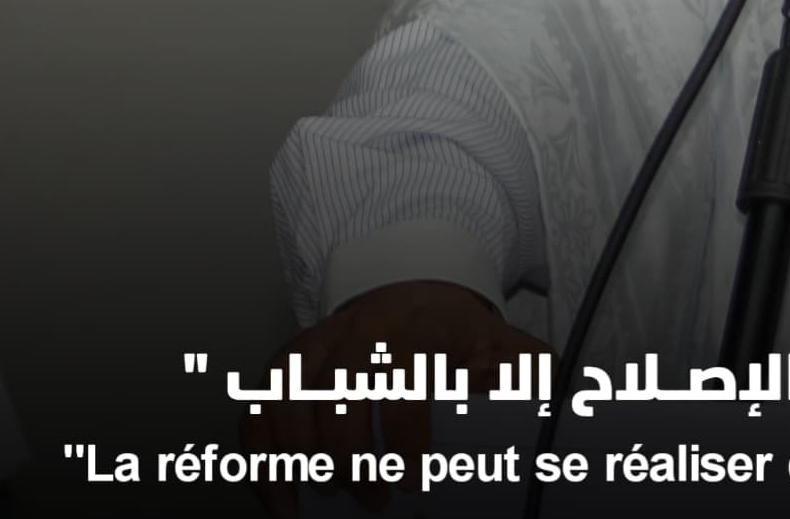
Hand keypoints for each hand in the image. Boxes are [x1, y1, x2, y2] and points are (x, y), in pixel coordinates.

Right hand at [240, 281, 546, 515]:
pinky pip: (259, 406)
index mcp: (421, 330)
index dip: (404, 433)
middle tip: (373, 496)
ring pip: (289, 397)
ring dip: (299, 457)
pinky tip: (281, 497)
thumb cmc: (459, 333)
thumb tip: (530, 406)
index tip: (412, 477)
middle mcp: (363, 332)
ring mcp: (320, 344)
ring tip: (328, 496)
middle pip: (337, 391)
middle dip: (348, 454)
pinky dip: (260, 455)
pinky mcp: (290, 361)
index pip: (404, 378)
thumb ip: (522, 376)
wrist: (419, 291)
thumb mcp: (504, 346)